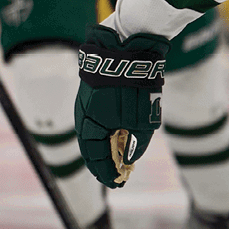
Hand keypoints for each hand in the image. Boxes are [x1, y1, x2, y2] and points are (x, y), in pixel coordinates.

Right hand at [74, 24, 169, 187]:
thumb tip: (130, 158)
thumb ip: (138, 142)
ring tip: (120, 154)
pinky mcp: (94, 90)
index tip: (117, 182)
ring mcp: (87, 101)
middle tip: (117, 173)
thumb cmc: (135, 85)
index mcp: (91, 125)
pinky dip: (106, 128)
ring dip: (106, 144)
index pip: (94, 157)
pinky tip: (118, 130)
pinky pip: (97, 116)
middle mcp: (84, 114)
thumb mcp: (144, 119)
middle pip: (91, 145)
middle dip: (104, 160)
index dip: (106, 172)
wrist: (127, 45)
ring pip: (94, 130)